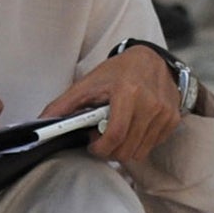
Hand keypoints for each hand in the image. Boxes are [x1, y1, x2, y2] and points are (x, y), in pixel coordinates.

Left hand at [39, 46, 182, 164]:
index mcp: (128, 92)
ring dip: (124, 149)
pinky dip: (139, 143)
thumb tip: (40, 123)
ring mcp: (165, 113)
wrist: (151, 60)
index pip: (115, 135)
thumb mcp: (88, 84)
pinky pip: (152, 146)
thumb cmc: (117, 72)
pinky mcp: (173, 120)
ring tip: (116, 132)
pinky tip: (132, 128)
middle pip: (126, 149)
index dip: (100, 148)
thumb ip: (63, 105)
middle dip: (110, 151)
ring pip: (139, 152)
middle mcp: (151, 103)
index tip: (92, 145)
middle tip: (101, 138)